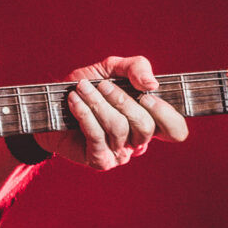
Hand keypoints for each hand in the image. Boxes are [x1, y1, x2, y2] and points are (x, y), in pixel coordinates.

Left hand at [35, 54, 186, 169]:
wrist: (51, 104)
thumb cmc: (87, 86)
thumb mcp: (111, 69)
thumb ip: (136, 67)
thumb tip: (152, 85)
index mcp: (148, 120)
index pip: (175, 130)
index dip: (166, 114)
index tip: (148, 93)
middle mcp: (138, 141)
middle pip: (145, 126)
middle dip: (122, 100)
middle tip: (103, 84)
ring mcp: (119, 154)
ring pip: (119, 128)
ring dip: (98, 103)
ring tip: (81, 88)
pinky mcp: (99, 160)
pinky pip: (97, 137)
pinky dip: (85, 114)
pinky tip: (74, 101)